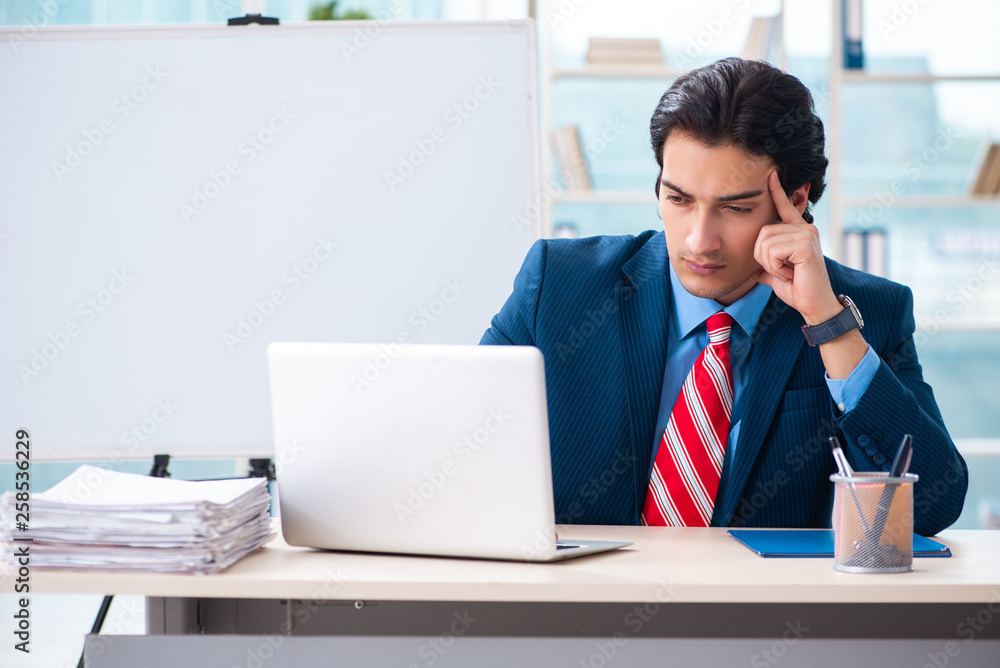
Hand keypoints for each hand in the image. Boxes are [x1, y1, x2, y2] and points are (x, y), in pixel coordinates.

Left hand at [753, 171, 840, 324]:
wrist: (814, 305)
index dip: (777, 191)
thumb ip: (765, 266)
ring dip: (769, 264)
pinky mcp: (805, 245)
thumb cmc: (797, 290)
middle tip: (781, 270)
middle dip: (763, 256)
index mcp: (799, 232)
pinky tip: (790, 273)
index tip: (771, 174)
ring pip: (765, 242)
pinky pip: (772, 251)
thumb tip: (752, 269)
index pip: (785, 207)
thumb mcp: (776, 275)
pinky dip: (774, 267)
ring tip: (787, 272)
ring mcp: (806, 235)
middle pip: (762, 232)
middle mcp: (805, 229)